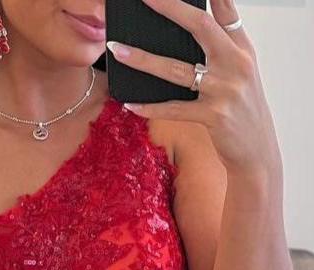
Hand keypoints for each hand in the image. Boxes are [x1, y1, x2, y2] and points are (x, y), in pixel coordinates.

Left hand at [107, 0, 280, 174]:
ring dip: (143, 59)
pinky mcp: (214, 116)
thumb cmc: (241, 110)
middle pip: (200, 26)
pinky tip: (130, 103)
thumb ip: (221, 49)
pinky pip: (174, 109)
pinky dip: (150, 107)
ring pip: (176, 69)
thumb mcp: (240, 74)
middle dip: (170, 8)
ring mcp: (224, 90)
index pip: (225, 10)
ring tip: (118, 49)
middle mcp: (235, 64)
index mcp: (242, 49)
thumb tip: (192, 28)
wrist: (257, 150)